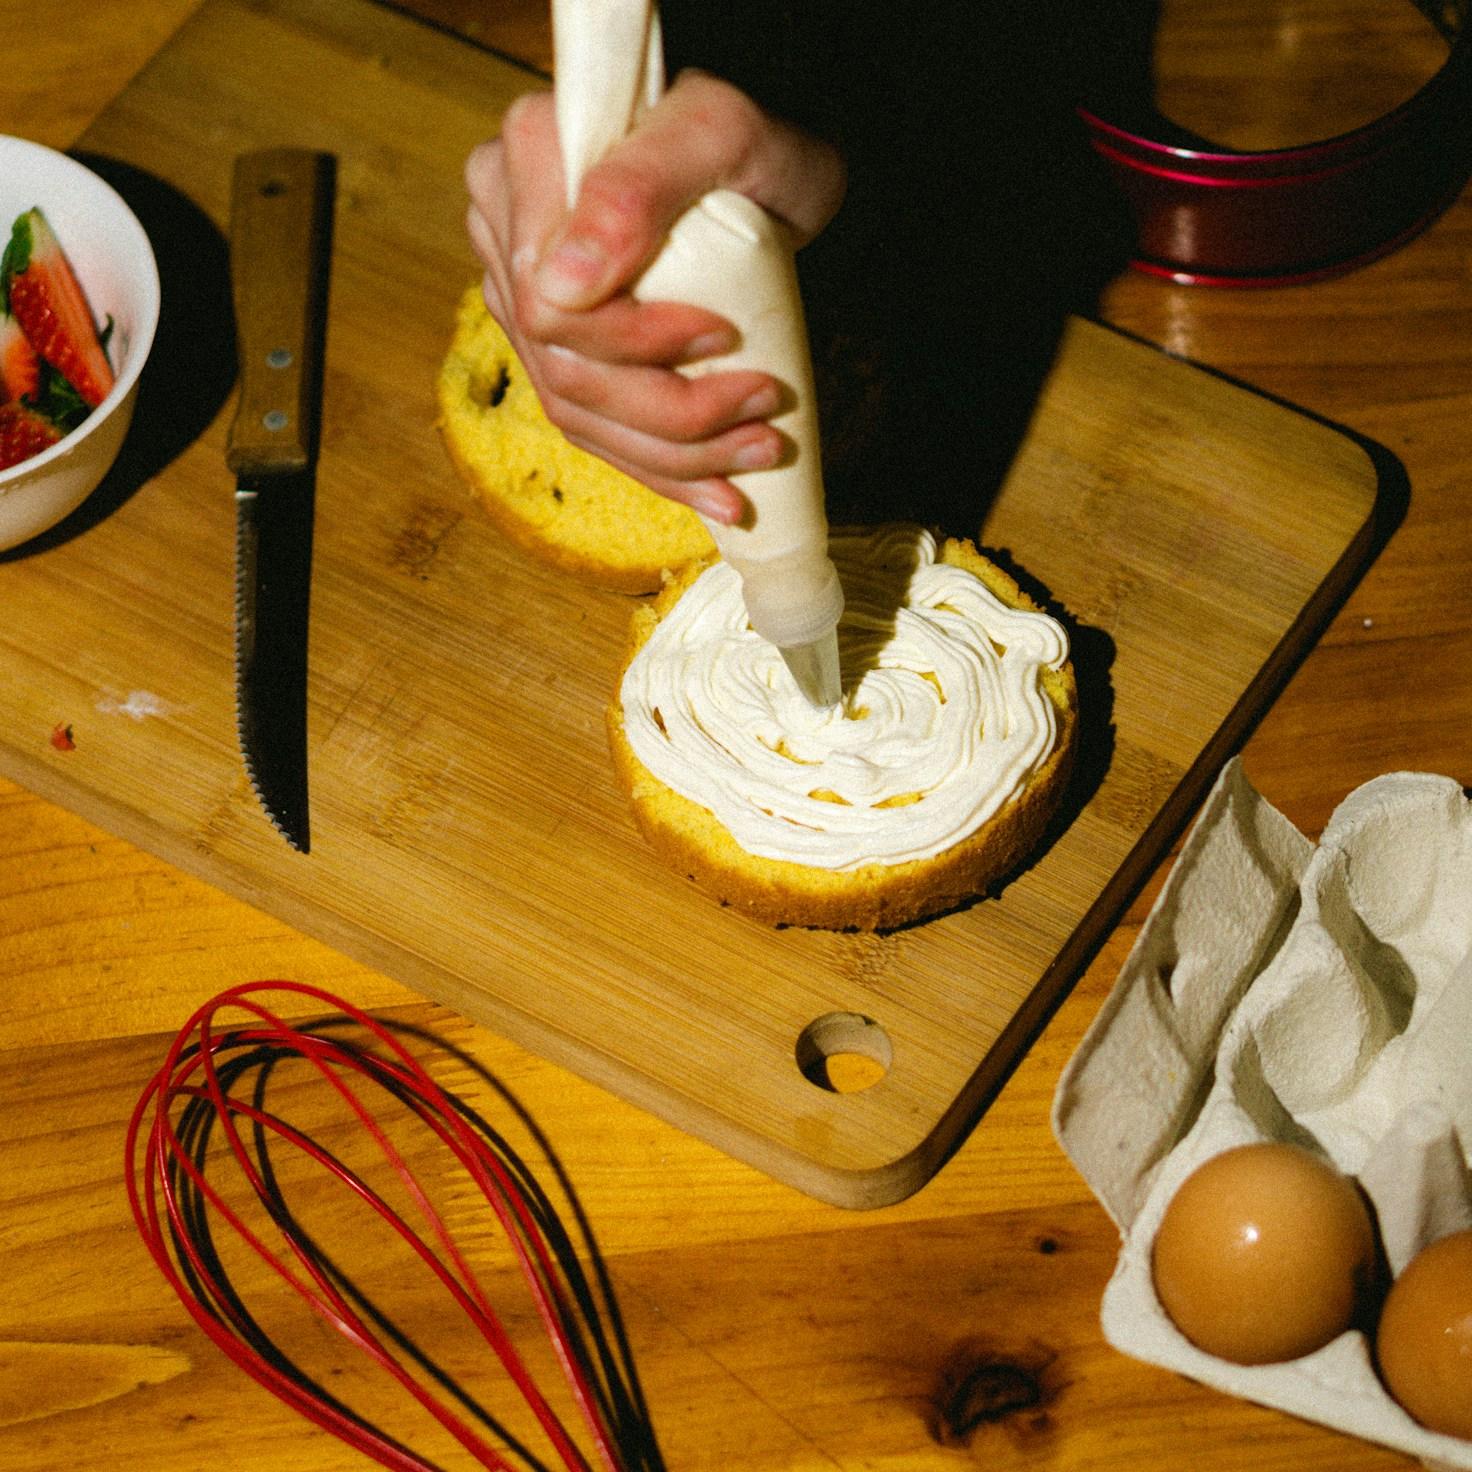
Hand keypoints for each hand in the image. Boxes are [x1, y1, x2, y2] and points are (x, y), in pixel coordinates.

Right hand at [464, 69, 844, 521]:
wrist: (770, 169)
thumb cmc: (755, 140)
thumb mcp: (722, 134)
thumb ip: (639, 187)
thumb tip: (564, 287)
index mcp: (528, 163)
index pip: (548, 301)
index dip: (632, 341)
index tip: (725, 335)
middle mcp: (507, 229)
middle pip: (563, 367)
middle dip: (671, 414)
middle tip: (763, 417)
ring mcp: (525, 295)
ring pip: (577, 412)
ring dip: (674, 457)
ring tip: (757, 456)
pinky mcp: (558, 348)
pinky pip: (593, 429)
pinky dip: (662, 471)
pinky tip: (716, 493)